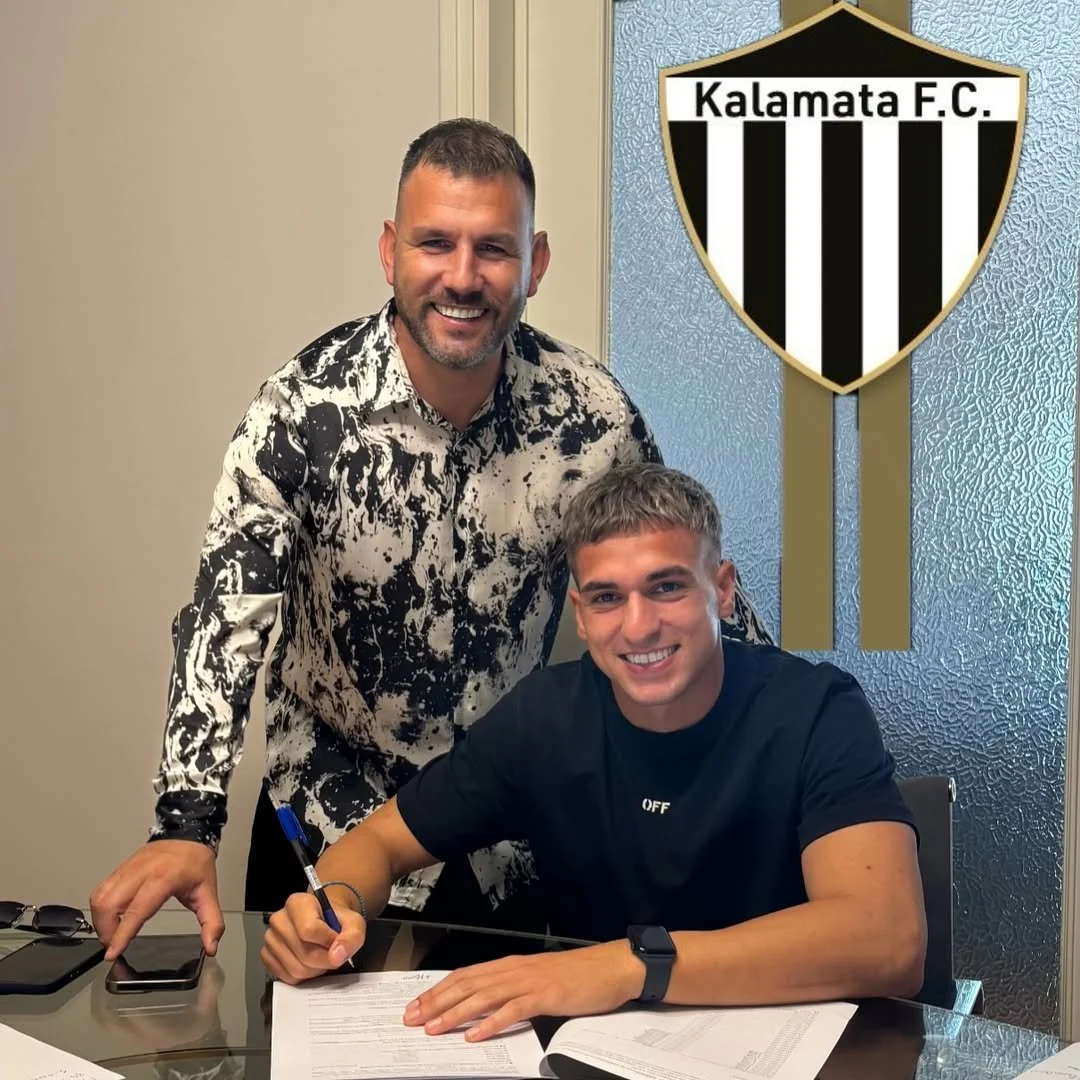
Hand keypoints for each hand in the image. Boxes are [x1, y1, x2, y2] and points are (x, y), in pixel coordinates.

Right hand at [90, 840, 223, 960]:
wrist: (188, 833)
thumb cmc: (197, 862)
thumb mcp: (208, 893)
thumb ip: (212, 922)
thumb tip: (211, 946)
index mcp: (163, 878)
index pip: (135, 910)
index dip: (121, 934)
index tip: (113, 953)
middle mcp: (140, 872)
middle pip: (108, 905)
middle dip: (106, 931)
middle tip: (115, 944)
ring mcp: (127, 868)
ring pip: (99, 897)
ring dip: (100, 920)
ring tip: (113, 933)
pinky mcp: (120, 868)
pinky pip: (101, 889)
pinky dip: (101, 907)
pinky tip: (112, 917)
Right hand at [261, 892, 366, 983]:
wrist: (323, 922)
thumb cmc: (336, 921)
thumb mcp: (353, 923)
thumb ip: (352, 936)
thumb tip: (337, 956)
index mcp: (298, 903)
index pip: (309, 930)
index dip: (328, 942)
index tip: (337, 941)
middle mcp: (279, 919)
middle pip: (304, 953)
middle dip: (324, 960)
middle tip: (332, 952)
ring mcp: (270, 939)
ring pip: (296, 969)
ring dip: (315, 970)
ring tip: (321, 955)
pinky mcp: (266, 956)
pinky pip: (288, 977)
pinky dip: (303, 976)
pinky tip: (309, 962)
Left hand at [402, 941, 644, 1041]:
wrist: (610, 967)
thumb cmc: (576, 975)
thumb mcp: (537, 979)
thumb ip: (511, 988)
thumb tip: (482, 1006)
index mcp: (510, 965)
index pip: (465, 975)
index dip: (438, 990)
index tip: (415, 1005)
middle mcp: (514, 969)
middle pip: (467, 984)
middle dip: (437, 1002)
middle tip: (412, 1019)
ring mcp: (529, 981)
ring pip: (484, 996)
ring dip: (455, 1013)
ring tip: (434, 1028)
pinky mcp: (546, 995)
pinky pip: (513, 1009)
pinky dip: (492, 1022)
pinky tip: (475, 1035)